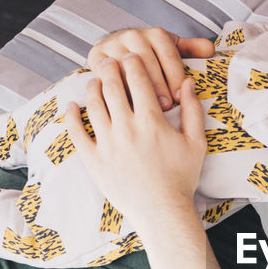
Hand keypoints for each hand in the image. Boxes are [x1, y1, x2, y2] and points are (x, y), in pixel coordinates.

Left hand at [64, 55, 205, 226]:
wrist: (162, 211)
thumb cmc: (182, 178)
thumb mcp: (196, 143)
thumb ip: (193, 110)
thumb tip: (187, 83)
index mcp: (152, 120)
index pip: (138, 79)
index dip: (133, 63)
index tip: (131, 57)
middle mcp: (126, 128)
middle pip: (112, 86)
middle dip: (110, 68)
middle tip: (109, 61)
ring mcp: (107, 143)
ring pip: (93, 104)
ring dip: (92, 87)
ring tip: (94, 80)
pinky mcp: (94, 160)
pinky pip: (76, 133)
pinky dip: (71, 116)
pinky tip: (72, 106)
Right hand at [87, 27, 215, 109]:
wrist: (116, 49)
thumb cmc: (150, 55)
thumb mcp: (171, 50)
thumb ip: (191, 50)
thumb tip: (211, 50)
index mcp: (156, 34)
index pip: (169, 55)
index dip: (176, 76)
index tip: (181, 96)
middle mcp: (134, 35)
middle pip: (148, 62)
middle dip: (159, 85)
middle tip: (166, 105)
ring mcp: (113, 45)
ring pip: (127, 69)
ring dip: (138, 90)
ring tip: (147, 108)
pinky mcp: (97, 57)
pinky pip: (106, 75)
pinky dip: (117, 90)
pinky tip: (126, 106)